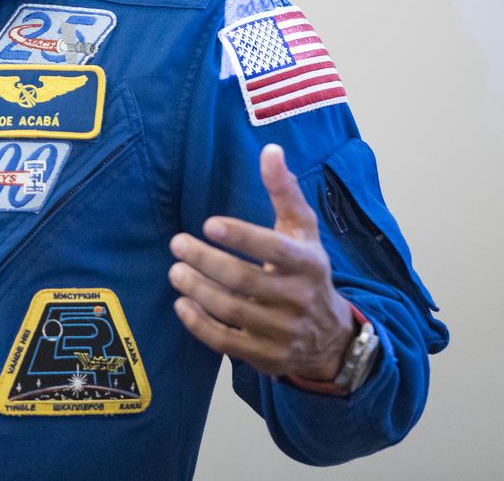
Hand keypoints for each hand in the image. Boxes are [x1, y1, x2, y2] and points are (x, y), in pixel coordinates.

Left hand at [169, 143, 353, 380]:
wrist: (331, 337)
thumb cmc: (307, 271)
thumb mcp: (303, 231)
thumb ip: (285, 191)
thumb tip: (270, 149)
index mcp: (308, 264)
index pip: (275, 249)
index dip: (242, 236)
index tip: (209, 224)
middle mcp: (298, 299)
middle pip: (244, 281)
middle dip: (206, 261)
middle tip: (177, 244)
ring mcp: (282, 331)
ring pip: (232, 312)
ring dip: (198, 290)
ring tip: (175, 271)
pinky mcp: (266, 356)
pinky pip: (227, 343)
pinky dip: (200, 325)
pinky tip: (182, 304)